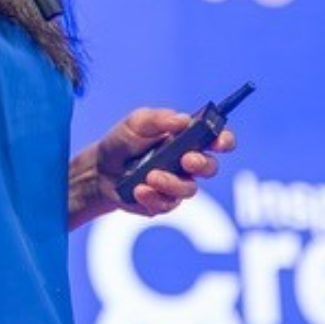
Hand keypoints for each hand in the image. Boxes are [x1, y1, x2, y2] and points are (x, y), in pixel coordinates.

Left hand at [91, 108, 236, 217]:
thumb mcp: (136, 123)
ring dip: (171, 183)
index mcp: (187, 138)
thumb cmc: (123, 141)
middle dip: (202, 164)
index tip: (219, 142)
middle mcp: (187, 163)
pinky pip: (167, 205)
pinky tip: (138, 189)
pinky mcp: (163, 202)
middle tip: (186, 160)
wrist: (100, 169)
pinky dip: (152, 197)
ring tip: (150, 176)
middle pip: (210, 167)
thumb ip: (158, 119)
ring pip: (189, 189)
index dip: (224, 140)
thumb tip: (183, 119)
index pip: (217, 139)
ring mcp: (177, 185)